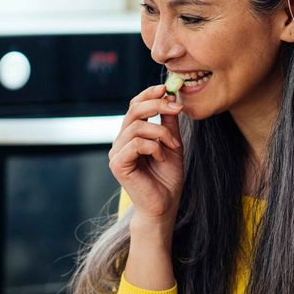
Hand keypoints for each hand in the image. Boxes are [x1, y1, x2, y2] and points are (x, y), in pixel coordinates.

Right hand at [111, 84, 184, 222]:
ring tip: (173, 147)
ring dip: (161, 133)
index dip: (149, 94)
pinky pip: (136, 144)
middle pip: (133, 110)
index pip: (134, 106)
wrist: (164, 205)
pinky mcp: (117, 164)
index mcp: (131, 136)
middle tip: (177, 108)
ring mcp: (116, 153)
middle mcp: (120, 142)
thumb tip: (170, 98)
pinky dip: (154, 147)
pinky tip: (161, 158)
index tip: (167, 88)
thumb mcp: (172, 144)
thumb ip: (168, 123)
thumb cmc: (167, 179)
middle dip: (157, 105)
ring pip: (137, 127)